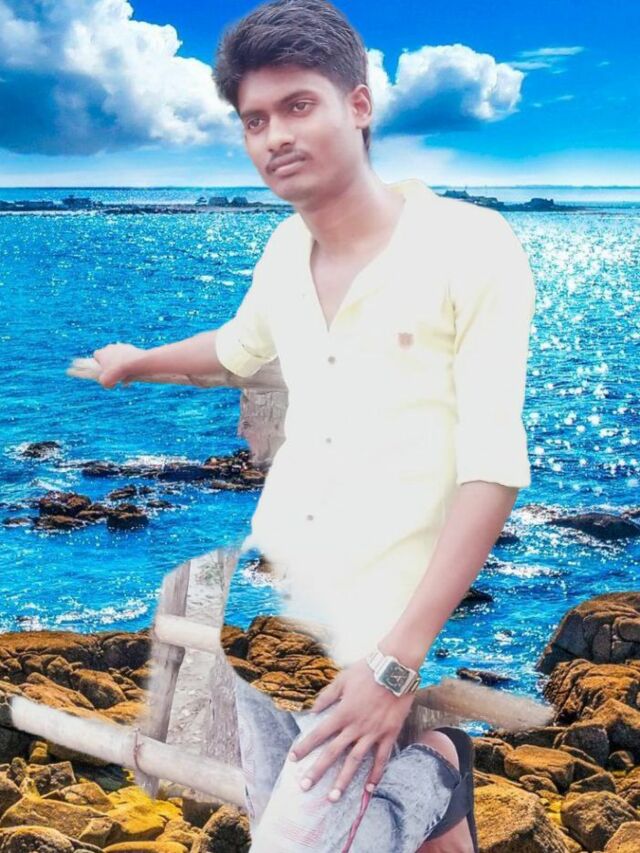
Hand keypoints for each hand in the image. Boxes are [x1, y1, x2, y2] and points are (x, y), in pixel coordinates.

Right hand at [93, 343, 143, 388]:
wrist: (134, 363)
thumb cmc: (116, 372)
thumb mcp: (106, 382)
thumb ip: (104, 382)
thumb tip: (109, 384)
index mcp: (100, 353)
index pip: (96, 357)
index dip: (99, 364)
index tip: (104, 371)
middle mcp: (109, 347)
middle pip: (108, 356)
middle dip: (111, 364)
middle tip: (115, 373)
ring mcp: (120, 346)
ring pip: (119, 355)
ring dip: (121, 363)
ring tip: (125, 374)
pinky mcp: (131, 347)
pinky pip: (129, 356)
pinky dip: (130, 362)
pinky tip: (133, 371)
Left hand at [287, 658, 414, 801]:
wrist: (395, 668)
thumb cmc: (367, 671)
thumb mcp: (342, 679)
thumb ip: (327, 696)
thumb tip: (312, 711)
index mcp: (342, 712)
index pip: (319, 733)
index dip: (305, 746)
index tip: (292, 759)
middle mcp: (355, 726)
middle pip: (333, 752)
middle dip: (317, 770)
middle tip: (305, 787)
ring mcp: (373, 732)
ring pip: (355, 761)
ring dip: (343, 780)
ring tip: (333, 797)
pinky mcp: (389, 734)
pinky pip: (381, 758)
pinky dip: (376, 774)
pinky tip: (369, 789)